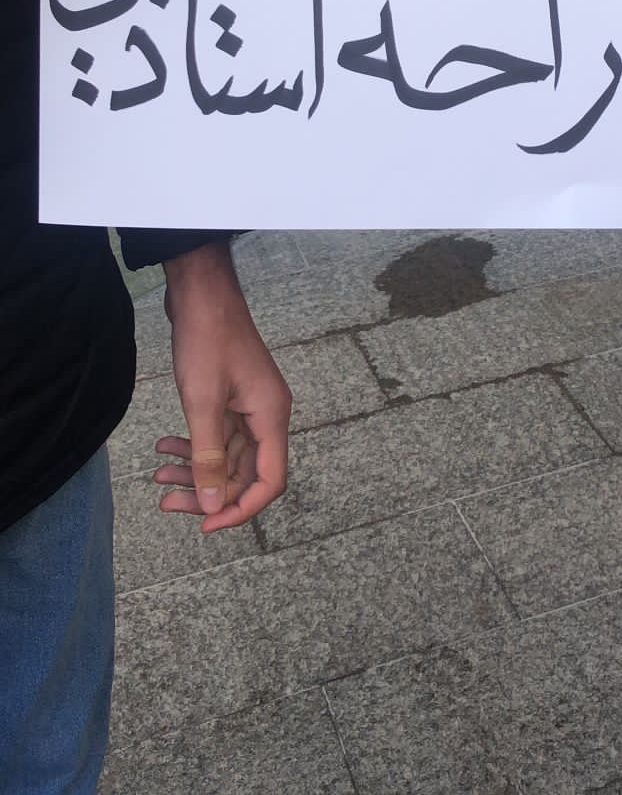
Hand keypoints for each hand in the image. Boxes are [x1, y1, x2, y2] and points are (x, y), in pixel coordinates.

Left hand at [153, 243, 291, 532]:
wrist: (202, 291)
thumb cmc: (207, 339)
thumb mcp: (202, 402)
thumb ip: (208, 456)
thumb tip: (211, 504)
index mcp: (271, 417)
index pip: (269, 481)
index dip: (240, 509)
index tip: (206, 525)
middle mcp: (266, 415)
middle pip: (244, 472)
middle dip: (207, 491)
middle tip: (167, 503)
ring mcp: (249, 405)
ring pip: (225, 455)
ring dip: (193, 468)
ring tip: (157, 477)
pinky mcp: (232, 395)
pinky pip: (216, 434)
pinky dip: (191, 444)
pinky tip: (162, 446)